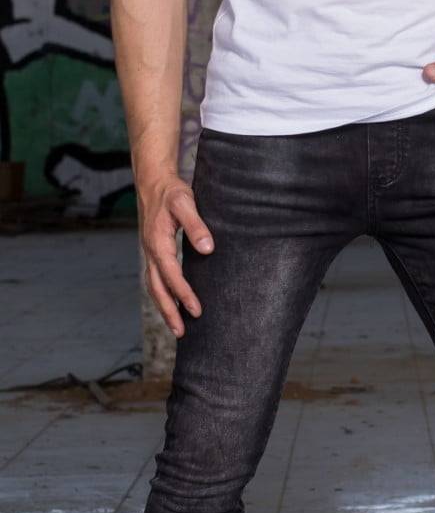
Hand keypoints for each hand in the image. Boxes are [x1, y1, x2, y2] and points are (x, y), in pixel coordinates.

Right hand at [138, 174, 213, 337]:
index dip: (184, 294)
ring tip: (177, 328)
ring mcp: (150, 253)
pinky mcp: (153, 253)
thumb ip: (196, 225)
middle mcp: (150, 251)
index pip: (172, 275)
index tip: (196, 310)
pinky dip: (163, 296)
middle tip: (181, 333)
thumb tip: (207, 249)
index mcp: (158, 242)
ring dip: (164, 308)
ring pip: (154, 287)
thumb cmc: (171, 190)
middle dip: (169, 312)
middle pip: (157, 289)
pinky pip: (156, 280)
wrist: (152, 180)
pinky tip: (173, 306)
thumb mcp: (185, 202)